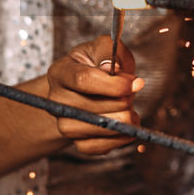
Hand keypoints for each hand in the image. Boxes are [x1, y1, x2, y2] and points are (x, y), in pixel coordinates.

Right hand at [45, 36, 143, 154]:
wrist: (90, 88)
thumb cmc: (98, 64)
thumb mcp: (103, 47)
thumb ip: (109, 52)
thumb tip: (114, 69)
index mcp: (59, 73)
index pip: (83, 81)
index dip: (114, 84)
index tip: (137, 83)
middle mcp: (56, 101)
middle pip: (97, 107)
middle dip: (124, 99)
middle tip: (131, 91)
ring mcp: (65, 125)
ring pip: (105, 127)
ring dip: (126, 117)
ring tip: (129, 106)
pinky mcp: (78, 143)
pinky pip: (104, 146)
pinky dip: (122, 136)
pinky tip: (127, 124)